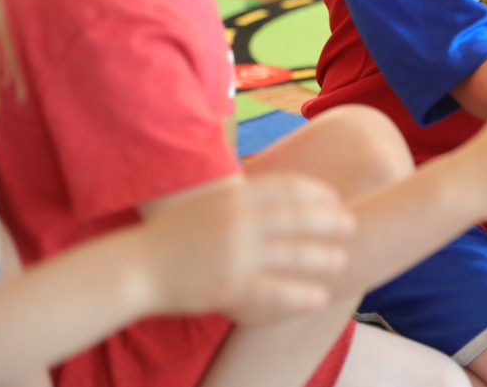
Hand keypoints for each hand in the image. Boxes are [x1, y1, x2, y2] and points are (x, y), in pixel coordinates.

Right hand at [137, 174, 354, 323]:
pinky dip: (298, 294)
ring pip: (289, 254)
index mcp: (233, 197)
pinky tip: (319, 297)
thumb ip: (241, 198)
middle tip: (353, 224)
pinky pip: (271, 290)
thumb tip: (274, 191)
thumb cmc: (172, 235)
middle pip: (295, 218)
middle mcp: (237, 221)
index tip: (335, 198)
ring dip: (320, 257)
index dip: (315, 193)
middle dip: (327, 221)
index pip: (286, 188)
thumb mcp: (207, 203)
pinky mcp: (227, 285)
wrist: (134, 266)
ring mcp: (234, 253)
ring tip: (341, 261)